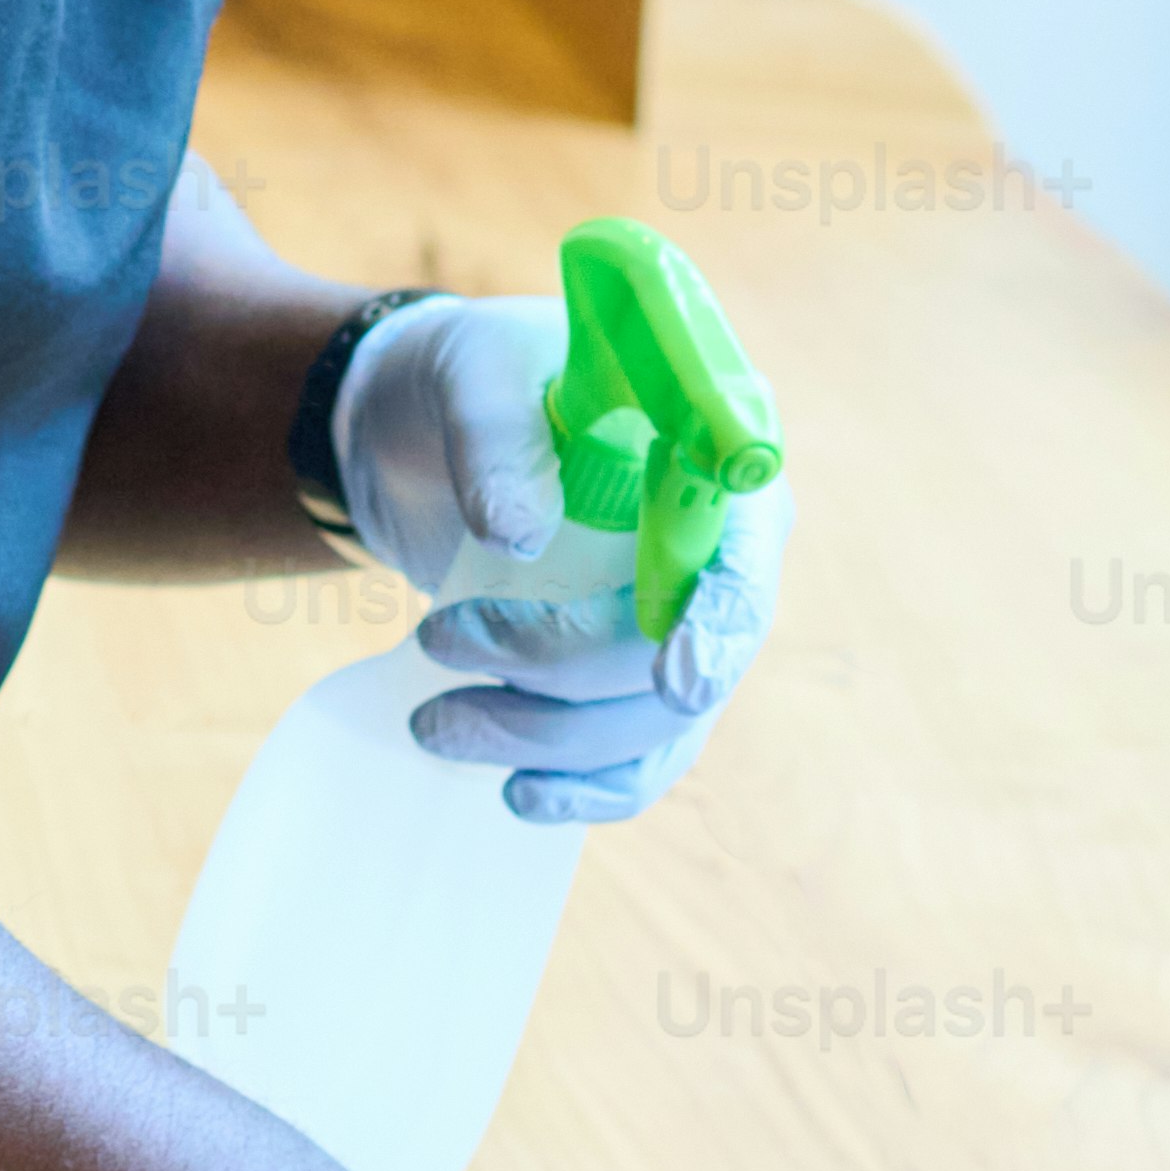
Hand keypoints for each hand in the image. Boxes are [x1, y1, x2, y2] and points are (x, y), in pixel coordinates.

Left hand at [331, 294, 784, 828]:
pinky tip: (517, 795)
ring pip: (654, 724)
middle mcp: (723, 551)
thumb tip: (516, 531)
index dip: (718, 623)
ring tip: (434, 724)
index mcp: (714, 461)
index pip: (743, 555)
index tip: (674, 679)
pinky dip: (583, 789)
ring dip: (548, 740)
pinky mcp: (630, 677)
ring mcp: (681, 622)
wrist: (426, 427)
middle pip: (683, 652)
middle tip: (435, 645)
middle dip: (562, 673)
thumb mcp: (473, 374)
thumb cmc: (472, 379)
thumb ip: (496, 436)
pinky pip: (636, 759)